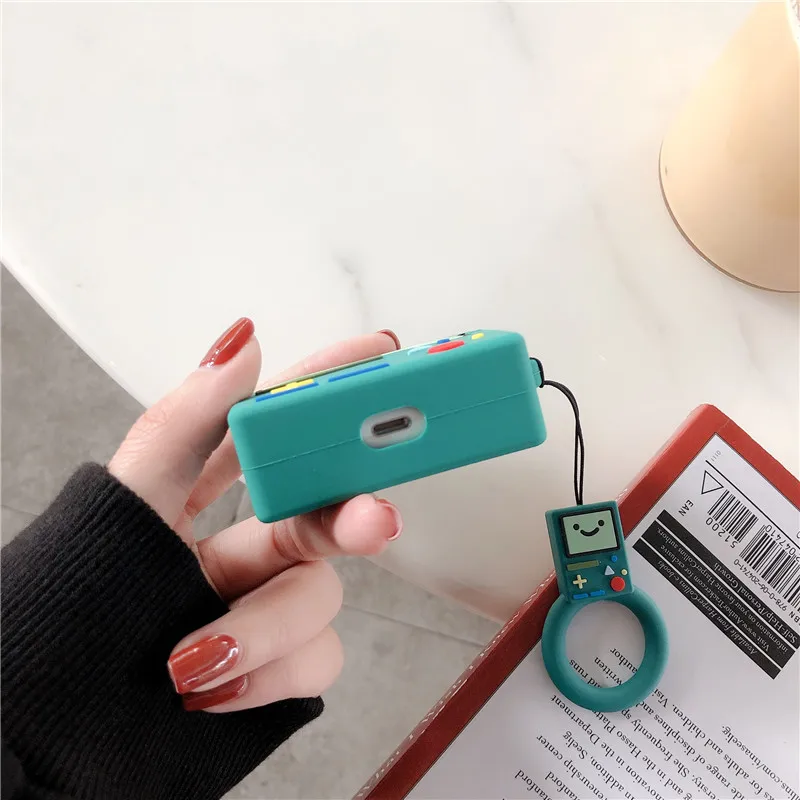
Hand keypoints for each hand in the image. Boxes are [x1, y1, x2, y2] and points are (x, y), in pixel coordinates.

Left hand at [108, 319, 402, 711]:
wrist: (53, 727)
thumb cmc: (78, 608)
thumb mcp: (124, 505)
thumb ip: (183, 423)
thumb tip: (238, 346)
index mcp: (206, 499)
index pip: (278, 431)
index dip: (326, 390)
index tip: (377, 355)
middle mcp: (246, 549)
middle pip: (327, 511)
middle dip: (354, 515)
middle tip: (375, 518)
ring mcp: (267, 608)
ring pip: (324, 595)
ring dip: (266, 627)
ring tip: (196, 653)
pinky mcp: (282, 668)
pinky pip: (317, 661)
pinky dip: (265, 676)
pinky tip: (213, 686)